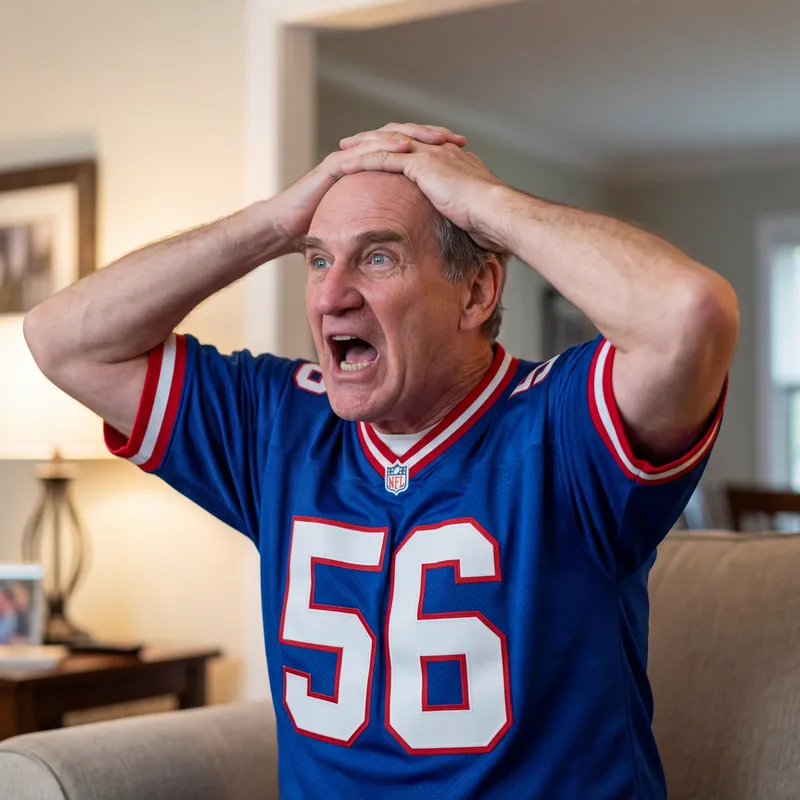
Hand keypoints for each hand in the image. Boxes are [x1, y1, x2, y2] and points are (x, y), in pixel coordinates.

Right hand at [268, 124, 466, 250]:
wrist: (288, 230)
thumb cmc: (326, 231)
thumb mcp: (368, 225)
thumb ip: (391, 223)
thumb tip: (422, 236)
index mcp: (376, 170)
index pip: (411, 152)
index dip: (437, 152)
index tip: (464, 154)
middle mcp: (364, 159)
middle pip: (404, 137)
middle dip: (432, 137)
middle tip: (457, 139)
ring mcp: (349, 159)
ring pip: (386, 138)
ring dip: (414, 136)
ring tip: (437, 139)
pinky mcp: (335, 166)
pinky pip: (364, 152)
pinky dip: (385, 147)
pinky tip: (405, 148)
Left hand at [339, 124, 507, 250]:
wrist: (495, 212)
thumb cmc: (489, 221)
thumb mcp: (471, 214)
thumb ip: (460, 213)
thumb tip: (459, 229)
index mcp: (451, 160)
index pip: (419, 148)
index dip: (398, 149)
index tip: (383, 153)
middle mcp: (439, 150)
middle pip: (399, 137)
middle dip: (375, 139)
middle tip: (355, 142)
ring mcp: (430, 154)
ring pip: (388, 143)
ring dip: (363, 145)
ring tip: (343, 149)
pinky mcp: (421, 164)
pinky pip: (384, 158)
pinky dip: (364, 160)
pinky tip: (346, 165)